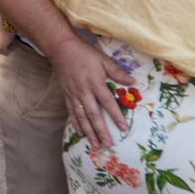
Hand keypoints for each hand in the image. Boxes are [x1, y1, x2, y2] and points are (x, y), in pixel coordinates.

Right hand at [49, 33, 134, 149]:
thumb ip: (117, 72)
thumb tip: (133, 82)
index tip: (123, 128)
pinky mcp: (67, 95)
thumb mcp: (103, 60)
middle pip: (93, 114)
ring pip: (82, 116)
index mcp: (95, 82)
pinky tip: (81, 133)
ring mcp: (73, 94)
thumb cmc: (85, 54)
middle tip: (107, 144)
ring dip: (88, 131)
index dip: (116, 115)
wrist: (61, 49)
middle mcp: (83, 91)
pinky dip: (76, 123)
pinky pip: (72, 111)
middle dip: (101, 130)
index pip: (107, 102)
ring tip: (95, 144)